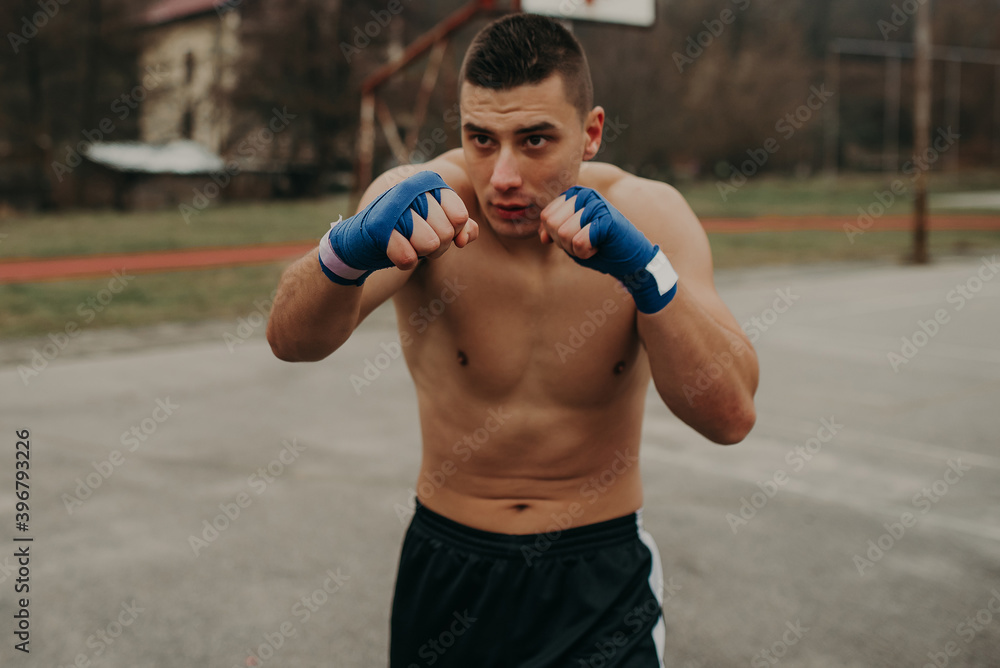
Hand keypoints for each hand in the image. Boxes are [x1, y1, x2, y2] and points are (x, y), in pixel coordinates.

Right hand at [319, 171, 477, 284]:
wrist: (363, 240)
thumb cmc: (408, 231)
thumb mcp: (438, 225)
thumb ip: (462, 227)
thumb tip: (465, 238)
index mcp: (429, 183)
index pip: (460, 216)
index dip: (455, 232)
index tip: (441, 231)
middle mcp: (411, 189)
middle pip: (447, 232)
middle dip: (439, 247)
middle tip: (422, 242)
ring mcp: (394, 205)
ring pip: (430, 244)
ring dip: (422, 254)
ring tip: (409, 244)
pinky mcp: (378, 227)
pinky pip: (408, 257)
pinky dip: (405, 262)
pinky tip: (396, 253)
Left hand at [539, 186, 677, 313]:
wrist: (629, 260)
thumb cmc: (599, 249)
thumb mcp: (570, 240)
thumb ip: (553, 232)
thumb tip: (542, 236)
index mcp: (573, 195)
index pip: (546, 217)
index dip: (556, 236)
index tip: (575, 237)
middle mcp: (584, 193)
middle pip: (551, 223)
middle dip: (564, 242)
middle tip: (585, 242)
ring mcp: (596, 203)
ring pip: (564, 233)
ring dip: (576, 248)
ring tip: (593, 243)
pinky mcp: (607, 217)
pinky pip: (579, 241)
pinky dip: (586, 252)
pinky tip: (600, 246)